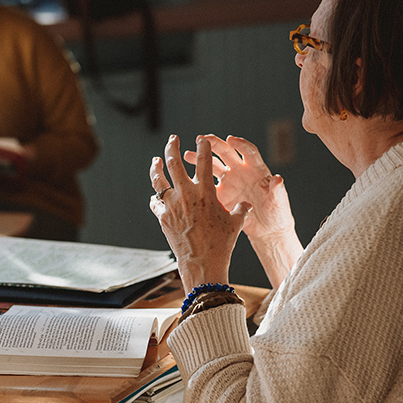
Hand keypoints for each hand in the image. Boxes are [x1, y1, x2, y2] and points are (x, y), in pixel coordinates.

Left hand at [149, 135, 250, 293]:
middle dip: (172, 147)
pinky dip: (155, 198)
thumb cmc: (222, 244)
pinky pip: (155, 203)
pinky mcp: (162, 218)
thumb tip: (246, 204)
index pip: (204, 162)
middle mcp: (186, 195)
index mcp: (206, 192)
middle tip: (172, 138)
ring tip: (156, 160)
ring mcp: (171, 206)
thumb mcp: (235, 224)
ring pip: (158, 180)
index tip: (202, 140)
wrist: (202, 264)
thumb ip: (240, 210)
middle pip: (174, 163)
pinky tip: (155, 195)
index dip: (203, 148)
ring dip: (156, 167)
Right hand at [184, 135, 296, 242]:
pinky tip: (185, 178)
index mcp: (256, 169)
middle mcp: (241, 171)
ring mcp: (229, 181)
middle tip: (202, 139)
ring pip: (212, 165)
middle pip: (226, 152)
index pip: (248, 152)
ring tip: (187, 155)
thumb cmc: (276, 212)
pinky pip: (206, 185)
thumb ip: (277, 189)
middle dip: (215, 145)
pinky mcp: (220, 194)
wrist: (267, 228)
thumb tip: (277, 178)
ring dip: (200, 158)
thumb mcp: (278, 202)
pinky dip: (196, 180)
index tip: (231, 139)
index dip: (240, 144)